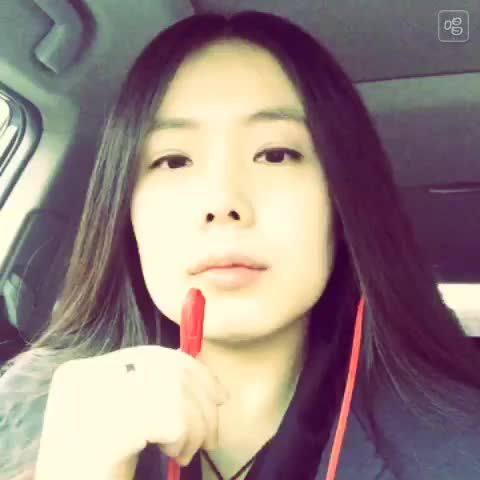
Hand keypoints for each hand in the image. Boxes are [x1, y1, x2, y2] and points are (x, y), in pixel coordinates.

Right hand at [34, 345, 228, 479]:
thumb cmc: (97, 466)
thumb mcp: (120, 417)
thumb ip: (149, 389)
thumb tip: (200, 373)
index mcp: (82, 372)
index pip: (151, 356)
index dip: (193, 371)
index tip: (220, 396)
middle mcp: (82, 380)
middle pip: (167, 370)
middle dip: (202, 401)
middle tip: (210, 435)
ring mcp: (90, 404)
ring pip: (175, 393)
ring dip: (195, 425)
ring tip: (183, 451)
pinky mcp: (105, 436)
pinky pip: (171, 420)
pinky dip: (184, 438)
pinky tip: (172, 455)